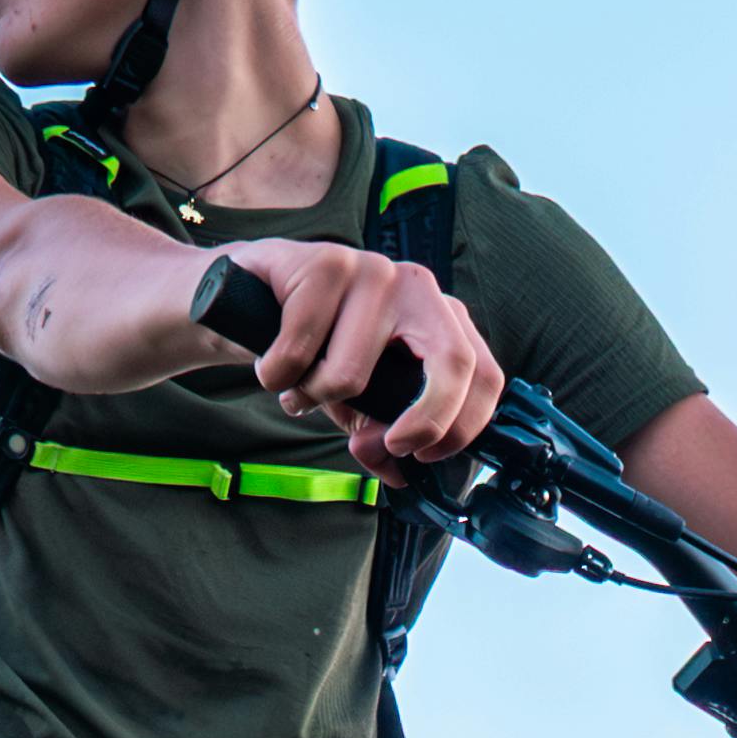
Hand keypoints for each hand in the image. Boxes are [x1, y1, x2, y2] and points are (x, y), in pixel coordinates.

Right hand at [204, 240, 504, 468]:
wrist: (251, 293)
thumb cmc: (319, 348)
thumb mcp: (359, 400)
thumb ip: (382, 436)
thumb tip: (398, 474)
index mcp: (442, 319)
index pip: (485, 374)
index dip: (462, 427)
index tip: (424, 457)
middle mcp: (419, 288)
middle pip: (452, 362)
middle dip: (423, 421)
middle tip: (382, 445)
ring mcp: (375, 270)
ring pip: (351, 373)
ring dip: (311, 398)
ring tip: (298, 386)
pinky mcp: (326, 263)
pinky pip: (298, 351)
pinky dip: (276, 375)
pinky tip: (272, 362)